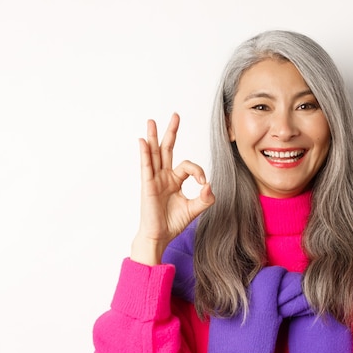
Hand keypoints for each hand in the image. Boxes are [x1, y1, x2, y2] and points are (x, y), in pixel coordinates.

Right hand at [131, 113, 214, 264]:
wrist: (160, 236)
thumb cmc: (174, 223)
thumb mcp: (195, 209)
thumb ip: (206, 198)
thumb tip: (209, 185)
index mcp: (175, 180)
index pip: (188, 165)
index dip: (199, 172)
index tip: (203, 184)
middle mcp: (164, 176)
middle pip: (167, 149)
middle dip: (171, 132)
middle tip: (175, 115)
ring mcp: (154, 179)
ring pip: (154, 153)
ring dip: (153, 137)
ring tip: (151, 121)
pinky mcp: (147, 185)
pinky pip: (146, 166)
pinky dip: (145, 153)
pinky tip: (143, 141)